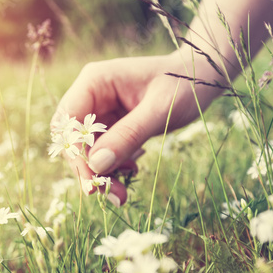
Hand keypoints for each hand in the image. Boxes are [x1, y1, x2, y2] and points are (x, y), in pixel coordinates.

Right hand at [52, 53, 221, 205]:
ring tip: (122, 192)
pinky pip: (100, 152)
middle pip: (72, 138)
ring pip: (85, 150)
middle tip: (109, 193)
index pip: (68, 120)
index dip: (74, 151)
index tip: (92, 179)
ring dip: (100, 173)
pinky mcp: (110, 126)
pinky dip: (111, 167)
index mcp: (95, 82)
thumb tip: (96, 165)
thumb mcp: (160, 110)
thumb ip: (128, 135)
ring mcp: (100, 111)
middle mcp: (91, 96)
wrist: (203, 80)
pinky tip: (131, 169)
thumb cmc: (185, 84)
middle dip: (87, 168)